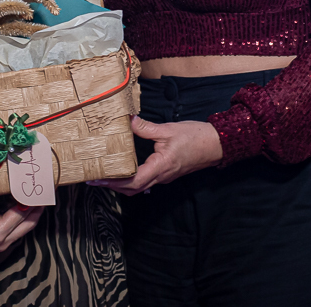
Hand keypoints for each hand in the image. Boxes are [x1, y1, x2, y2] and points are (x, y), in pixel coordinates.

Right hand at [0, 193, 43, 256]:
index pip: (19, 215)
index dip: (30, 202)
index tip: (39, 189)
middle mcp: (2, 241)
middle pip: (29, 223)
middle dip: (39, 208)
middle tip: (48, 191)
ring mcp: (2, 244)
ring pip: (26, 228)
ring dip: (35, 213)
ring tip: (42, 197)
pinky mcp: (0, 243)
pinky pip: (20, 230)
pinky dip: (27, 218)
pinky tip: (28, 207)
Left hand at [92, 116, 222, 195]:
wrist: (216, 145)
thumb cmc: (196, 137)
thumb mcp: (169, 129)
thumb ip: (146, 128)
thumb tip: (128, 121)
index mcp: (161, 166)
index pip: (133, 181)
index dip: (114, 182)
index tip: (98, 178)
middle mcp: (161, 176)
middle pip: (133, 189)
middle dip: (112, 186)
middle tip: (95, 179)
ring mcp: (164, 176)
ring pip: (139, 187)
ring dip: (121, 185)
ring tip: (105, 175)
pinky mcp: (167, 173)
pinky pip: (146, 181)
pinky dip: (131, 180)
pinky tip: (124, 171)